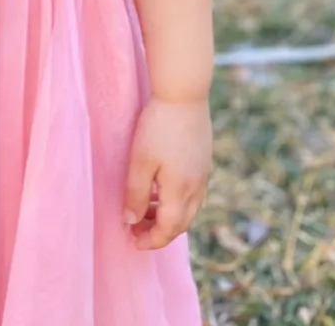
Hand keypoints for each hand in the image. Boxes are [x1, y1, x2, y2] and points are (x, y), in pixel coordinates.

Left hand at [122, 94, 211, 249]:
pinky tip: (161, 187)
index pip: (168, 230)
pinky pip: (192, 192)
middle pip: (180, 223)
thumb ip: (136, 194)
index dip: (150, 240)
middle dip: (159, 231)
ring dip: (167, 215)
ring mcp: (203, 174)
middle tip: (136, 228)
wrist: (184, 93)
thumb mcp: (140, 161)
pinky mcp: (203, 160)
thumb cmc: (158, 127)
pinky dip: (176, 200)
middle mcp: (197, 188)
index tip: (132, 241)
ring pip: (188, 208)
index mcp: (181, 192)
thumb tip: (130, 220)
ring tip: (145, 208)